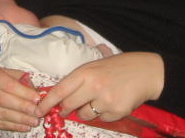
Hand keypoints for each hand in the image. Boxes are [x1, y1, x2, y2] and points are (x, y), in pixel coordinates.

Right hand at [0, 66, 41, 131]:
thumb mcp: (6, 73)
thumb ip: (20, 79)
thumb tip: (35, 92)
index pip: (8, 84)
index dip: (23, 92)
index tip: (37, 98)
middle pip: (3, 100)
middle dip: (22, 107)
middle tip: (37, 112)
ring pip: (2, 114)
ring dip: (20, 119)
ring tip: (34, 121)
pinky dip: (14, 126)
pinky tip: (25, 126)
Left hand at [37, 52, 164, 121]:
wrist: (145, 72)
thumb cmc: (116, 67)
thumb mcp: (93, 66)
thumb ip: (78, 80)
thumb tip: (59, 96)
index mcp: (85, 72)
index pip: (60, 90)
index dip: (47, 102)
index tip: (39, 110)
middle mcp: (93, 86)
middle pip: (69, 105)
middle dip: (64, 109)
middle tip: (64, 109)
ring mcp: (105, 100)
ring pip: (84, 115)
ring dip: (84, 112)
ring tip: (94, 101)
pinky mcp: (117, 111)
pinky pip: (102, 119)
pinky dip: (103, 114)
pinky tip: (110, 103)